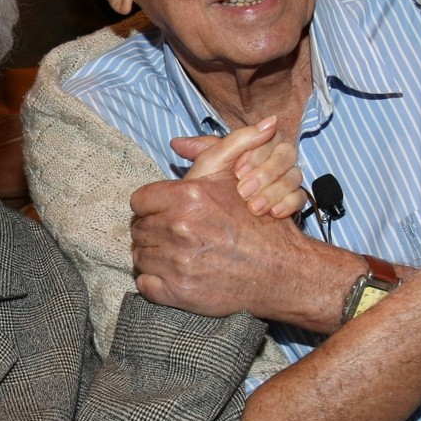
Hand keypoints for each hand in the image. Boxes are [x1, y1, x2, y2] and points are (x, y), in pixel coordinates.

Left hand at [130, 120, 323, 317]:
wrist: (281, 272)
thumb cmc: (260, 224)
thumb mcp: (241, 179)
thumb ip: (233, 146)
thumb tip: (238, 128)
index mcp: (188, 197)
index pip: (139, 201)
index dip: (151, 206)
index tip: (164, 212)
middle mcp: (179, 228)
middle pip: (138, 228)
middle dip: (153, 230)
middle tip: (173, 235)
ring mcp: (177, 262)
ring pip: (140, 256)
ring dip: (153, 255)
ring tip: (175, 254)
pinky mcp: (178, 292)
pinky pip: (144, 283)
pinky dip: (154, 281)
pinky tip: (173, 275)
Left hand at [171, 116, 304, 217]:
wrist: (204, 220)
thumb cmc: (205, 186)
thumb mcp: (213, 159)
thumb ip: (240, 138)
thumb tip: (272, 120)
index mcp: (253, 145)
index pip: (271, 137)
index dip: (256, 155)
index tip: (237, 172)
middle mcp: (271, 160)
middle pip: (287, 154)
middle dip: (266, 173)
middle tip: (243, 191)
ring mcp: (282, 181)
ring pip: (294, 176)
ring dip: (274, 191)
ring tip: (253, 207)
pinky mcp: (288, 201)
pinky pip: (300, 197)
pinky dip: (288, 203)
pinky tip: (273, 212)